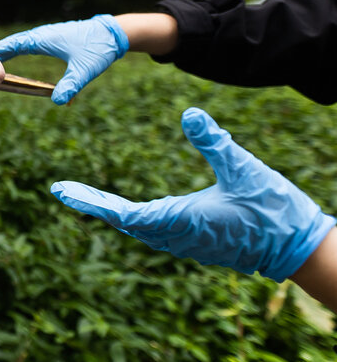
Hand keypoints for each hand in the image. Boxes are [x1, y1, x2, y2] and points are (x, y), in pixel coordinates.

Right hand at [0, 15, 128, 103]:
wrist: (114, 34)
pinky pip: (24, 45)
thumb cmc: (99, 49)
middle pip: (9, 44)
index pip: (11, 45)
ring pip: (16, 44)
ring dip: (1, 53)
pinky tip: (8, 63)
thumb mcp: (85, 69)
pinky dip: (13, 53)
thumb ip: (72, 84)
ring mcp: (44, 36)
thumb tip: (59, 101)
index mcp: (43, 38)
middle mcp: (40, 35)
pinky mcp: (50, 40)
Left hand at [50, 107, 335, 280]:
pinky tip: (129, 213)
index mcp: (180, 219)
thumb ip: (214, 140)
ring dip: (111, 212)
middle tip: (62, 191)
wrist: (299, 248)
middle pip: (122, 221)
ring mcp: (185, 244)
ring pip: (137, 229)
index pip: (121, 213)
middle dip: (92, 204)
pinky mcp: (196, 245)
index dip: (89, 201)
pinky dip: (134, 219)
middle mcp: (176, 236)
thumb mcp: (243, 167)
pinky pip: (154, 233)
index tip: (61, 192)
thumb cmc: (273, 208)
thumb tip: (189, 112)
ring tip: (87, 198)